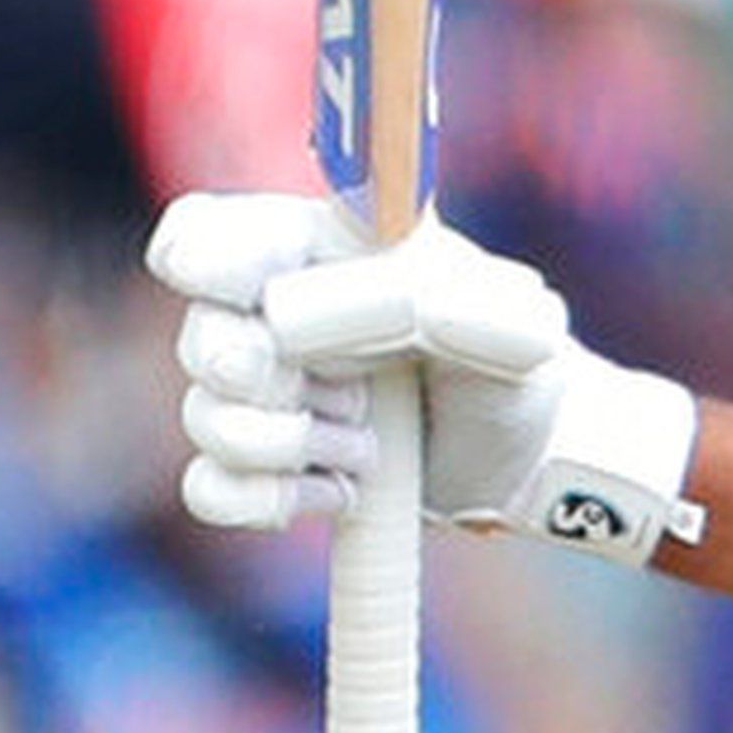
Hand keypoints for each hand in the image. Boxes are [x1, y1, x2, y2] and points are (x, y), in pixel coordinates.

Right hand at [149, 195, 706, 564]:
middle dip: (273, 376)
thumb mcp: (512, 323)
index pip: (208, 233)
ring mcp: (263, 394)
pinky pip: (210, 489)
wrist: (529, 450)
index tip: (256, 298)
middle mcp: (273, 317)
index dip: (205, 260)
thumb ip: (438, 301)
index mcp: (318, 254)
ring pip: (207, 418)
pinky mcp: (262, 467)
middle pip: (203, 336)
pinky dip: (271, 499)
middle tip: (358, 392)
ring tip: (372, 448)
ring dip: (291, 443)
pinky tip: (342, 494)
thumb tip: (327, 313)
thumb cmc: (518, 361)